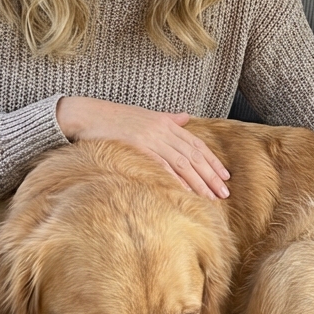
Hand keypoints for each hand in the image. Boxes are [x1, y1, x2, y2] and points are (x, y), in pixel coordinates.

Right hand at [55, 97, 229, 199]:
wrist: (88, 114)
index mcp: (167, 123)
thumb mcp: (147, 117)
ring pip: (181, 163)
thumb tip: (186, 117)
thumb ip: (168, 119)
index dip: (213, 161)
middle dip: (211, 176)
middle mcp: (162, 130)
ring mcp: (150, 138)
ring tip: (210, 198)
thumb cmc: (116, 119)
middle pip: (193, 156)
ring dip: (198, 182)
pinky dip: (174, 179)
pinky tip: (185, 191)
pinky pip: (160, 165)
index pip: (196, 145)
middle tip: (223, 194)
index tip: (225, 177)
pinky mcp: (137, 147)